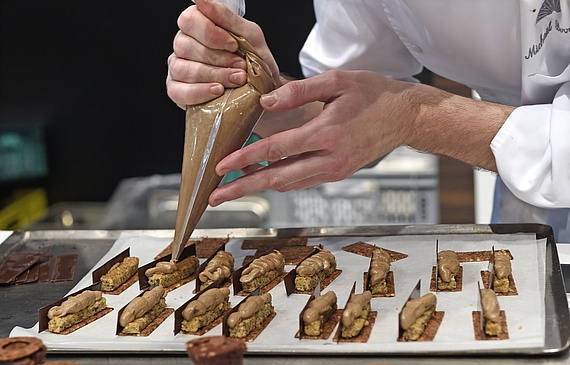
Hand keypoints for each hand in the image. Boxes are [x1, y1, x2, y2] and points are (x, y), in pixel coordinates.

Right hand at [166, 0, 279, 108]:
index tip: (233, 45)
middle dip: (217, 58)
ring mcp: (177, 68)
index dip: (210, 33)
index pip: (188, 20)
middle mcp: (183, 45)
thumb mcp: (249, 35)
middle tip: (240, 66)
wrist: (262, 90)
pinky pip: (179, 91)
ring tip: (236, 79)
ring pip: (183, 69)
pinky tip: (218, 90)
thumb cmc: (254, 61)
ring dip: (214, 75)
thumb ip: (226, 17)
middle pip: (184, 45)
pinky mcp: (177, 91)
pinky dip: (200, 92)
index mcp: (197, 26)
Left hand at [209, 70, 419, 205]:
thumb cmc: (372, 94)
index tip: (220, 166)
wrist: (405, 117)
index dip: (245, 158)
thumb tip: (265, 103)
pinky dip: (279, 181)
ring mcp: (335, 171)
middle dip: (243, 188)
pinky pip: (302, 181)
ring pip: (288, 184)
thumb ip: (299, 91)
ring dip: (258, 188)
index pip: (277, 150)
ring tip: (231, 189)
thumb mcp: (337, 81)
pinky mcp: (337, 174)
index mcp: (328, 134)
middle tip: (215, 197)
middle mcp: (330, 159)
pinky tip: (262, 177)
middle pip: (277, 179)